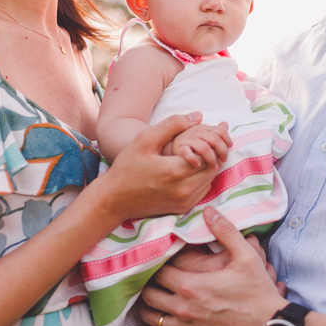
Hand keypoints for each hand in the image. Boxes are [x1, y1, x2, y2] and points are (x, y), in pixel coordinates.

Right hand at [101, 114, 219, 220]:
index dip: (209, 141)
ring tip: (198, 153)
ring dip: (208, 165)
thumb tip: (198, 116)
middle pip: (212, 167)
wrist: (114, 199)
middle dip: (211, 152)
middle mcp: (183, 189)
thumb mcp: (145, 140)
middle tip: (204, 141)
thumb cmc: (127, 167)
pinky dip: (202, 178)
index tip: (204, 133)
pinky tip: (191, 168)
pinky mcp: (183, 209)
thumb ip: (172, 125)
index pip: (208, 153)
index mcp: (175, 171)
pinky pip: (203, 190)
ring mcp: (184, 201)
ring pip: (210, 179)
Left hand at [138, 208, 288, 325]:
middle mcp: (183, 309)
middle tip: (153, 274)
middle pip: (148, 295)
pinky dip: (168, 323)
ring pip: (153, 319)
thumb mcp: (247, 257)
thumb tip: (209, 211)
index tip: (160, 255)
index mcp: (191, 286)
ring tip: (154, 296)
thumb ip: (225, 232)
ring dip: (151, 306)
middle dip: (148, 283)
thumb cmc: (259, 294)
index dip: (156, 262)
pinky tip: (176, 314)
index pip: (158, 271)